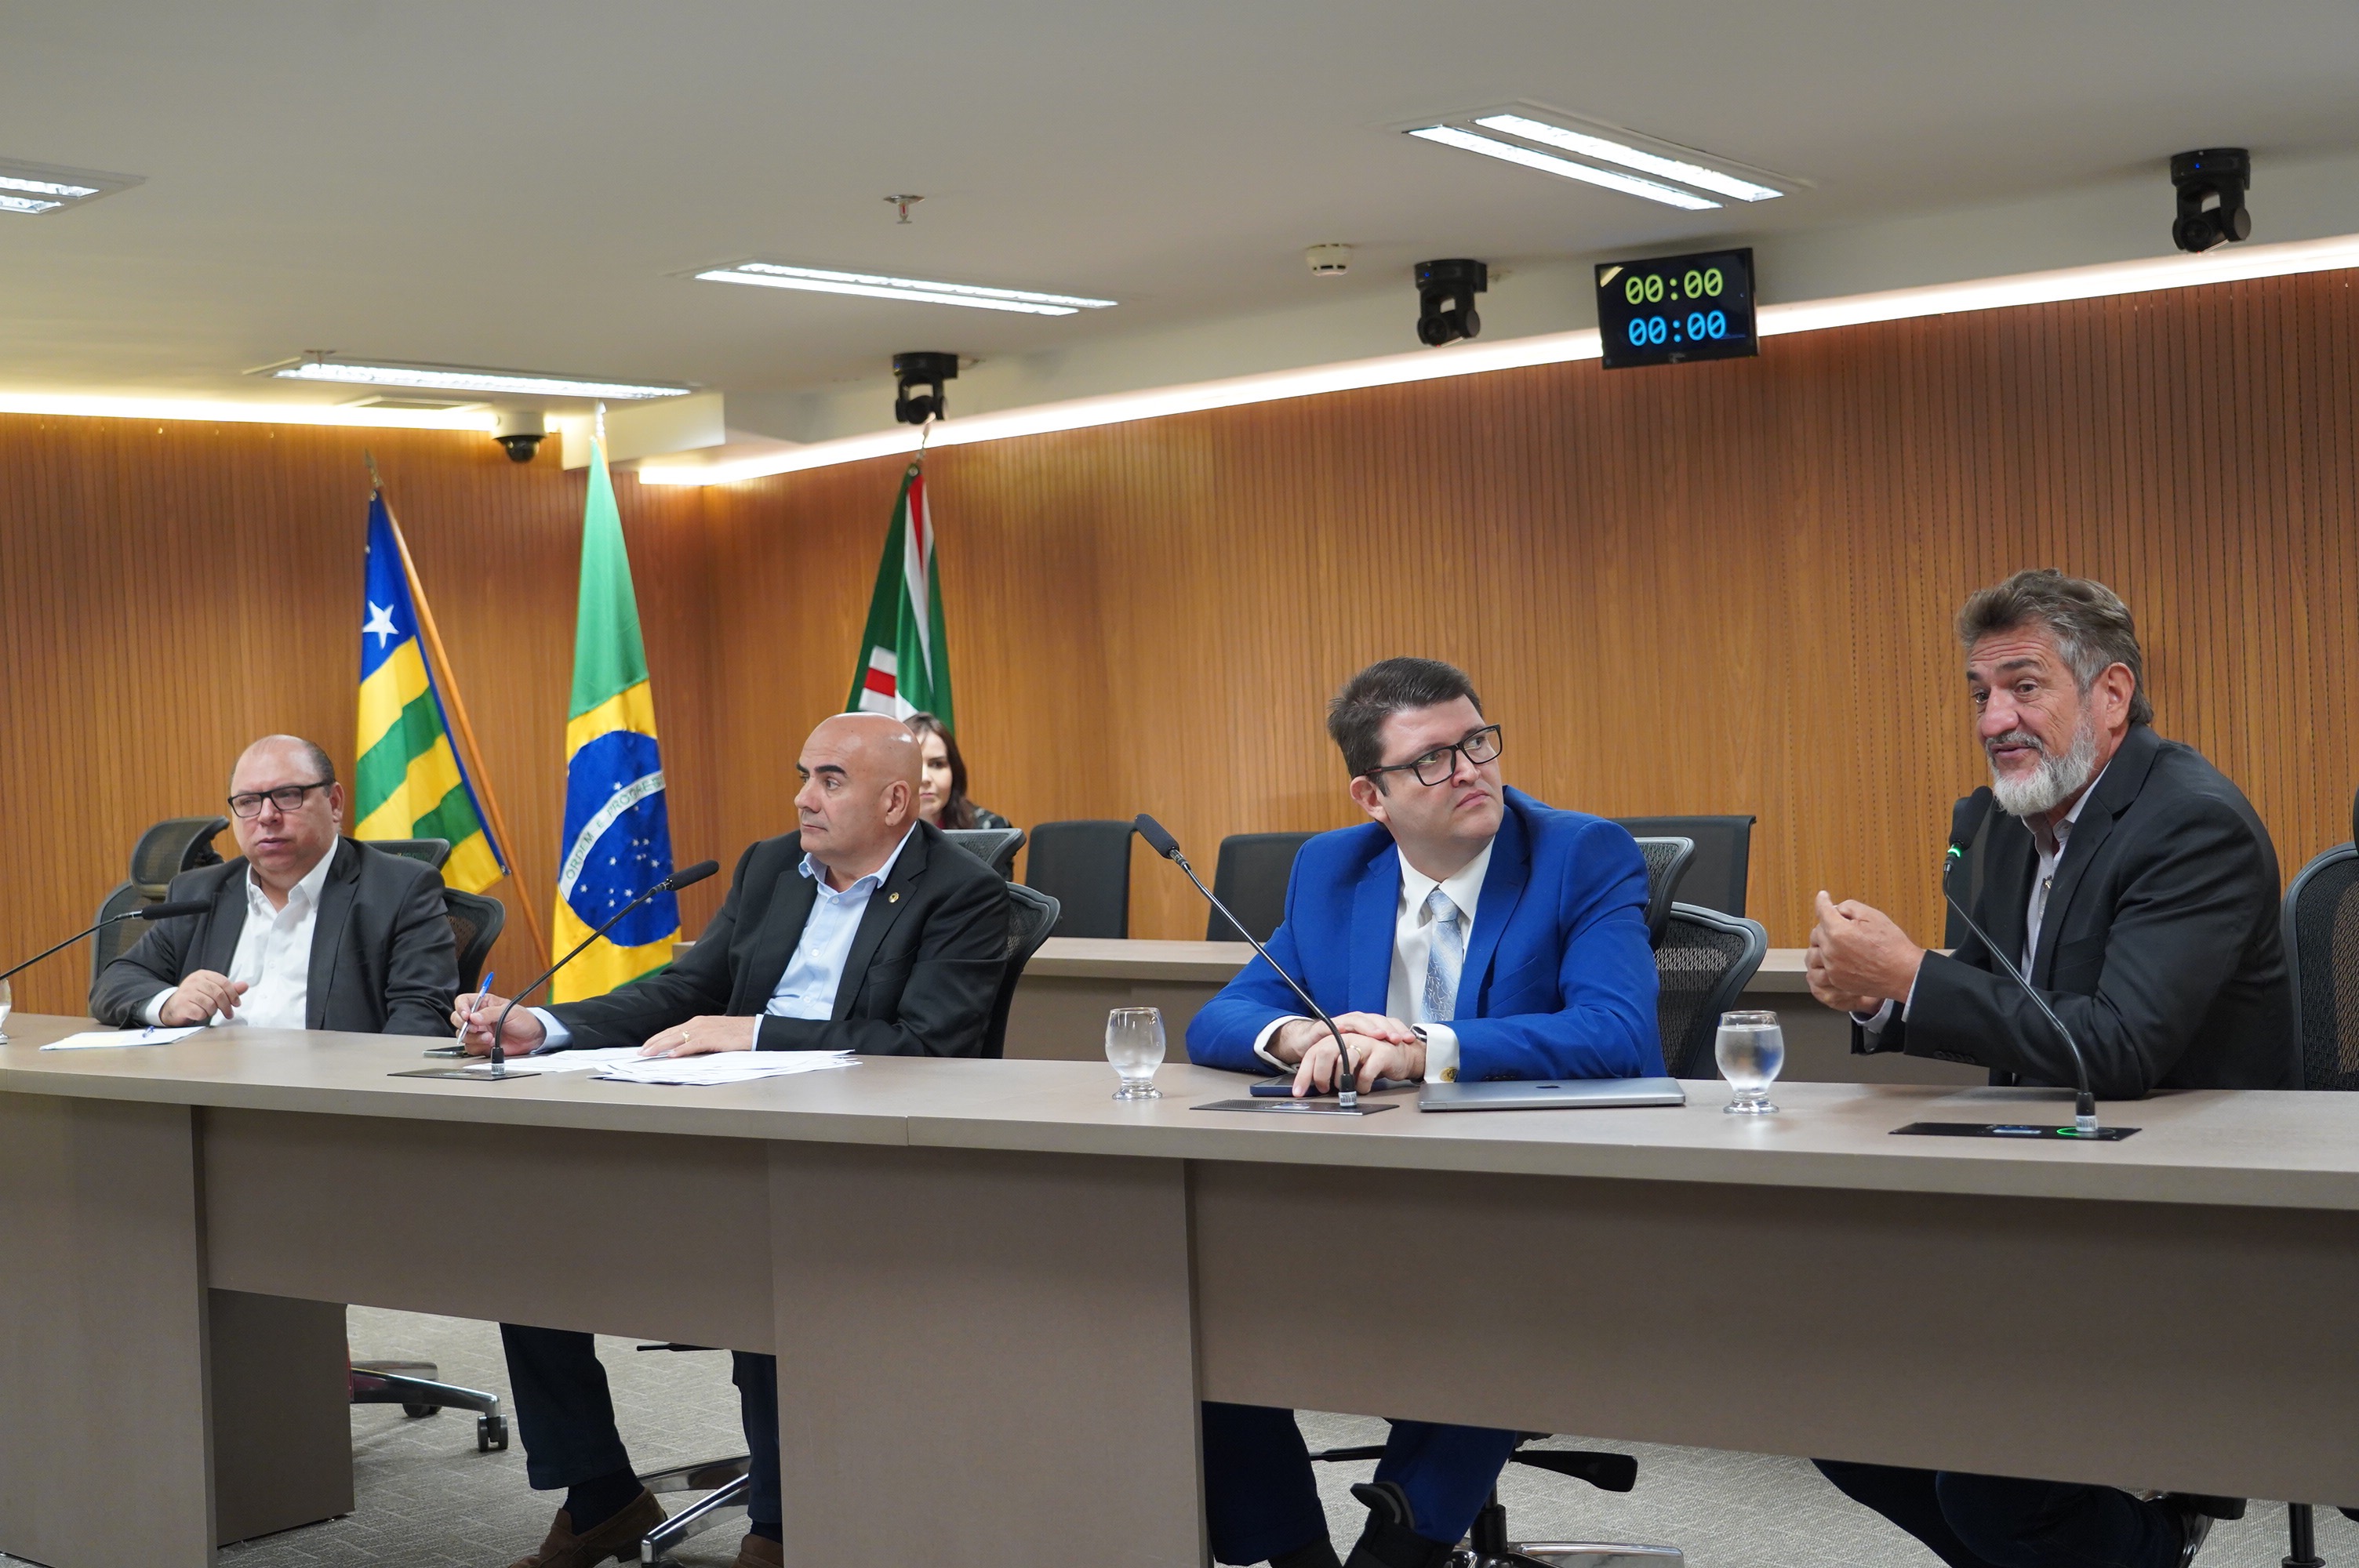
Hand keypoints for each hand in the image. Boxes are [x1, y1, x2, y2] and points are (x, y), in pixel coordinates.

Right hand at [160, 971, 244, 1025]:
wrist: (173, 1006)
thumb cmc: (194, 998)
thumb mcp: (212, 990)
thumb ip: (228, 989)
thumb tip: (245, 985)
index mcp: (203, 975)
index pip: (224, 982)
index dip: (233, 994)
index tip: (237, 1003)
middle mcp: (194, 981)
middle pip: (218, 994)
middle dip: (226, 1006)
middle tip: (229, 1013)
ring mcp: (186, 992)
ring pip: (210, 1004)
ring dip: (213, 1011)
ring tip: (209, 1011)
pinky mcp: (182, 1004)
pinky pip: (200, 1013)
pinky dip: (203, 1016)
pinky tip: (199, 1014)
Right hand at [451, 992, 544, 1055]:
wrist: (533, 1037)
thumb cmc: (523, 1020)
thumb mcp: (509, 1011)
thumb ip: (490, 1013)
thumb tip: (473, 1017)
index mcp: (484, 1003)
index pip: (463, 1001)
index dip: (461, 1008)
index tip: (467, 1015)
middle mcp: (478, 1017)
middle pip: (457, 1019)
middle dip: (464, 1025)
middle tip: (476, 1028)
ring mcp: (479, 1031)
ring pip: (462, 1035)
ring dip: (474, 1037)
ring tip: (489, 1037)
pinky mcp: (481, 1044)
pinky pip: (470, 1047)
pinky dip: (479, 1046)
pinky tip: (491, 1043)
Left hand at [639, 1016, 758, 1057]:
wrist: (754, 1030)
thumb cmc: (735, 1034)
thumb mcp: (713, 1033)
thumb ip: (698, 1039)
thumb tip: (683, 1049)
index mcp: (697, 1022)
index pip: (672, 1030)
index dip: (657, 1038)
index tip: (645, 1046)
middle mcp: (697, 1024)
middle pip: (670, 1033)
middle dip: (653, 1043)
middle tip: (640, 1053)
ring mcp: (704, 1030)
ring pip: (677, 1038)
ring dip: (661, 1047)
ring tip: (648, 1054)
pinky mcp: (712, 1039)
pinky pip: (693, 1045)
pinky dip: (681, 1050)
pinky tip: (671, 1055)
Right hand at [1267, 1012, 1415, 1064]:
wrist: (1307, 1043)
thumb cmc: (1335, 1050)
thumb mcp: (1358, 1056)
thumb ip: (1372, 1059)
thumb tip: (1394, 1068)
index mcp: (1366, 1028)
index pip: (1386, 1024)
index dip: (1398, 1030)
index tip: (1409, 1040)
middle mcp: (1355, 1023)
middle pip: (1374, 1019)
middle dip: (1387, 1028)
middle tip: (1396, 1039)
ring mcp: (1340, 1023)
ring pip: (1357, 1019)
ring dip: (1369, 1027)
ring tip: (1379, 1035)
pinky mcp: (1324, 1027)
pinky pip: (1333, 1024)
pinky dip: (1341, 1027)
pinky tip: (1347, 1030)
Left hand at [1293, 1028, 1423, 1095]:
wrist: (1403, 1054)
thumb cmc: (1372, 1059)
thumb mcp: (1346, 1061)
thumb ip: (1330, 1068)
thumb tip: (1310, 1086)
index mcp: (1338, 1037)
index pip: (1313, 1053)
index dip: (1305, 1073)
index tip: (1299, 1092)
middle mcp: (1350, 1036)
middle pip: (1325, 1052)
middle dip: (1321, 1075)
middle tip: (1324, 1089)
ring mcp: (1366, 1042)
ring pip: (1345, 1061)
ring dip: (1342, 1081)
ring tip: (1347, 1089)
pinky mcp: (1381, 1052)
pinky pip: (1366, 1072)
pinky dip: (1363, 1085)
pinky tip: (1364, 1087)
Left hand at [1807, 891, 1924, 1012]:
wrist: (1903, 975)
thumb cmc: (1891, 946)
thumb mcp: (1873, 916)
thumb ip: (1848, 907)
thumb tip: (1835, 909)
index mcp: (1838, 932)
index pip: (1822, 911)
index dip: (1822, 901)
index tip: (1822, 897)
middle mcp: (1831, 951)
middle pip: (1817, 931)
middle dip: (1827, 924)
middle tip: (1843, 924)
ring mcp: (1832, 968)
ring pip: (1818, 949)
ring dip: (1826, 942)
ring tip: (1844, 941)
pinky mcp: (1836, 980)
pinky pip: (1824, 965)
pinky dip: (1831, 958)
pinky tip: (1846, 956)